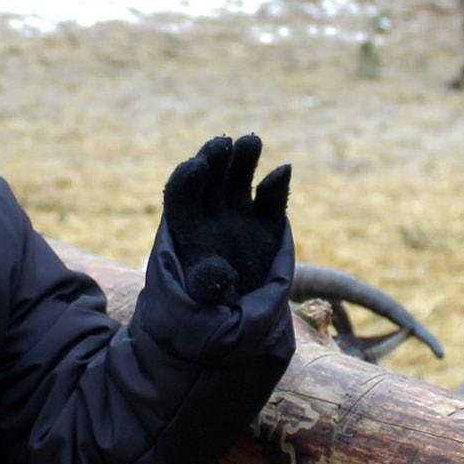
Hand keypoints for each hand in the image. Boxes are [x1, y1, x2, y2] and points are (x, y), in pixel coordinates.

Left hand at [162, 134, 289, 304]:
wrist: (240, 321)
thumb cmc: (208, 313)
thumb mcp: (202, 304)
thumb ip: (207, 286)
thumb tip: (219, 271)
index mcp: (186, 228)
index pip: (181, 196)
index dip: (186, 180)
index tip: (195, 167)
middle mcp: (211, 215)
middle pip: (210, 179)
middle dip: (214, 160)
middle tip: (222, 145)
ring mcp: (240, 216)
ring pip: (239, 180)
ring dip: (243, 159)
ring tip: (250, 142)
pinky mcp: (267, 224)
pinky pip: (271, 199)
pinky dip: (276, 184)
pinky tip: (282, 171)